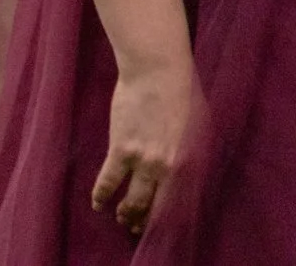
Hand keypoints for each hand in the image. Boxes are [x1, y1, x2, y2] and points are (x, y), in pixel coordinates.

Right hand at [91, 53, 192, 236]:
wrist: (159, 69)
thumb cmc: (181, 90)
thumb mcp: (197, 121)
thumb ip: (190, 147)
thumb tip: (188, 166)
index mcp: (190, 156)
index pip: (180, 196)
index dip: (168, 213)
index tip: (161, 221)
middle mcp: (169, 163)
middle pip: (155, 204)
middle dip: (144, 219)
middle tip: (136, 226)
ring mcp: (145, 158)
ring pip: (132, 200)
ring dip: (124, 213)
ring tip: (119, 216)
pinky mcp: (122, 149)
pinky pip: (108, 182)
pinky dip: (101, 195)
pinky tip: (98, 202)